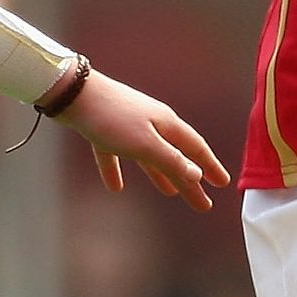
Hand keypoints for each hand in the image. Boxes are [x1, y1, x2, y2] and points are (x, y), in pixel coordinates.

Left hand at [51, 69, 228, 210]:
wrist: (73, 93)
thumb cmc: (112, 118)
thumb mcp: (145, 145)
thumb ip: (171, 160)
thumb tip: (197, 175)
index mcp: (166, 124)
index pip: (195, 148)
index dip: (210, 167)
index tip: (222, 184)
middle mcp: (151, 123)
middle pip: (174, 156)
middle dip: (189, 180)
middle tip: (201, 204)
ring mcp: (127, 125)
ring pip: (148, 156)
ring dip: (160, 175)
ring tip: (170, 193)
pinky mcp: (104, 129)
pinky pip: (115, 155)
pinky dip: (117, 170)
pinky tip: (115, 187)